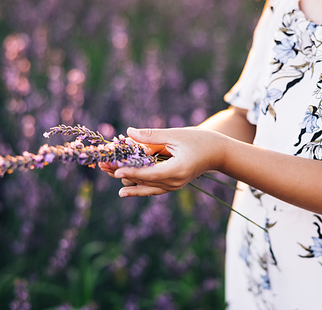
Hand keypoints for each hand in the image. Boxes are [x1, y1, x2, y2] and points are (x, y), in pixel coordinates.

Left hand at [104, 126, 225, 197]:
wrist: (219, 153)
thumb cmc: (200, 140)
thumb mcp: (176, 134)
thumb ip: (152, 136)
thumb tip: (129, 133)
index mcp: (178, 169)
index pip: (151, 174)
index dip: (132, 171)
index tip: (116, 169)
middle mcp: (175, 181)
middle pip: (144, 181)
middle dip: (123, 173)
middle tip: (103, 166)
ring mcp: (175, 185)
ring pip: (147, 188)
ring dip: (128, 181)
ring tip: (109, 175)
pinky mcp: (173, 185)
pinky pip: (153, 188)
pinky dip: (139, 187)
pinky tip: (125, 189)